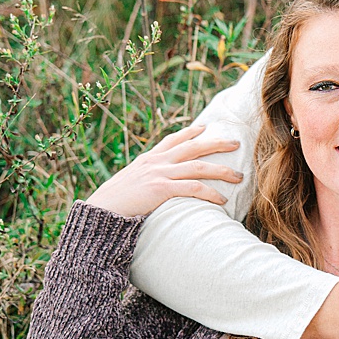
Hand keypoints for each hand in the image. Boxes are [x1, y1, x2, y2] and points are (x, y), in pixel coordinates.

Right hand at [86, 125, 242, 218]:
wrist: (101, 211)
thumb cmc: (113, 203)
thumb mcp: (128, 184)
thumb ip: (142, 180)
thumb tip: (150, 186)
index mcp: (147, 159)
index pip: (172, 139)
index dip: (190, 132)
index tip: (203, 127)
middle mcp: (155, 162)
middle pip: (192, 147)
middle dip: (216, 143)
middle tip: (235, 142)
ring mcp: (159, 174)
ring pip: (198, 166)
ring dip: (222, 170)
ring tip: (238, 176)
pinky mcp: (161, 189)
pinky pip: (193, 188)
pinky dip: (210, 193)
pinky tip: (222, 199)